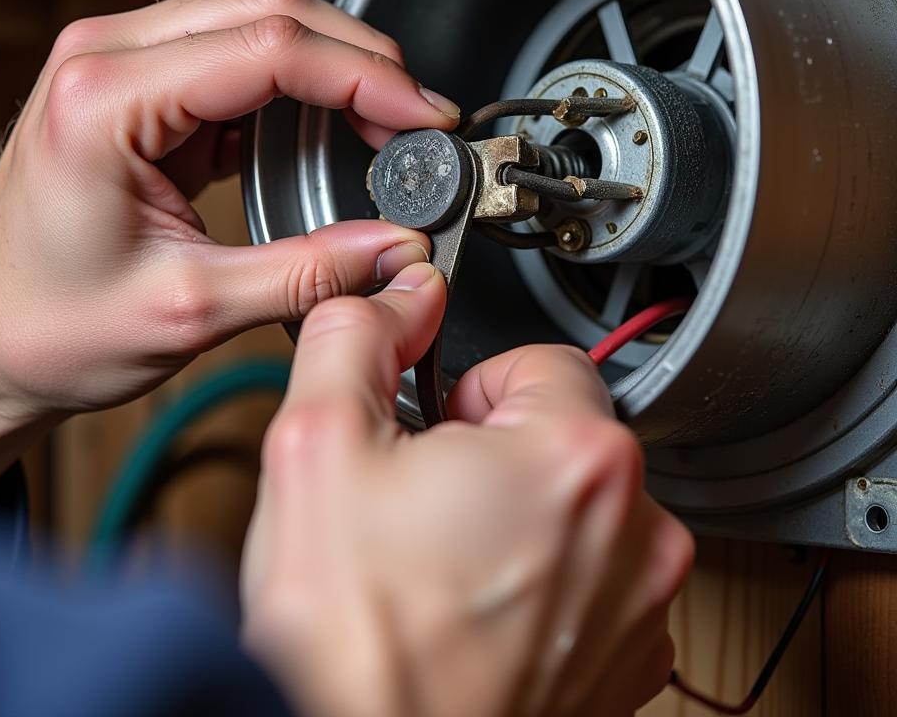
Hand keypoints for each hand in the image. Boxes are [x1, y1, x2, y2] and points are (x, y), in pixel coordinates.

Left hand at [0, 0, 459, 532]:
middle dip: (359, 56)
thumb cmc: (48, 327)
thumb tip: (395, 248)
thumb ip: (305, 273)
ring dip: (331, 60)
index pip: (268, 49)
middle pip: (267, 10)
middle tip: (418, 116)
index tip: (424, 114)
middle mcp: (105, 58)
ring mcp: (118, 64)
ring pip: (255, 19)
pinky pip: (233, 54)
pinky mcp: (137, 87)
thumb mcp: (188, 310)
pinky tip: (332, 121)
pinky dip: (295, 81)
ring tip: (388, 118)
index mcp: (105, 99)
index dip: (364, 75)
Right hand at [242, 262, 693, 716]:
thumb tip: (396, 296)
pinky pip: (593, 579)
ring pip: (577, 508)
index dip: (470, 388)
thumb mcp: (320, 442)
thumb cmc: (353, 636)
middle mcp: (636, 531)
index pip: (542, 358)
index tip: (435, 429)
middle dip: (496, 449)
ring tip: (446, 561)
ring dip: (520, 516)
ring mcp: (639, 606)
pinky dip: (542, 580)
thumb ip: (358, 336)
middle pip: (564, 432)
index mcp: (576, 457)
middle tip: (427, 500)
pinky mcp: (627, 663)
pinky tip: (476, 608)